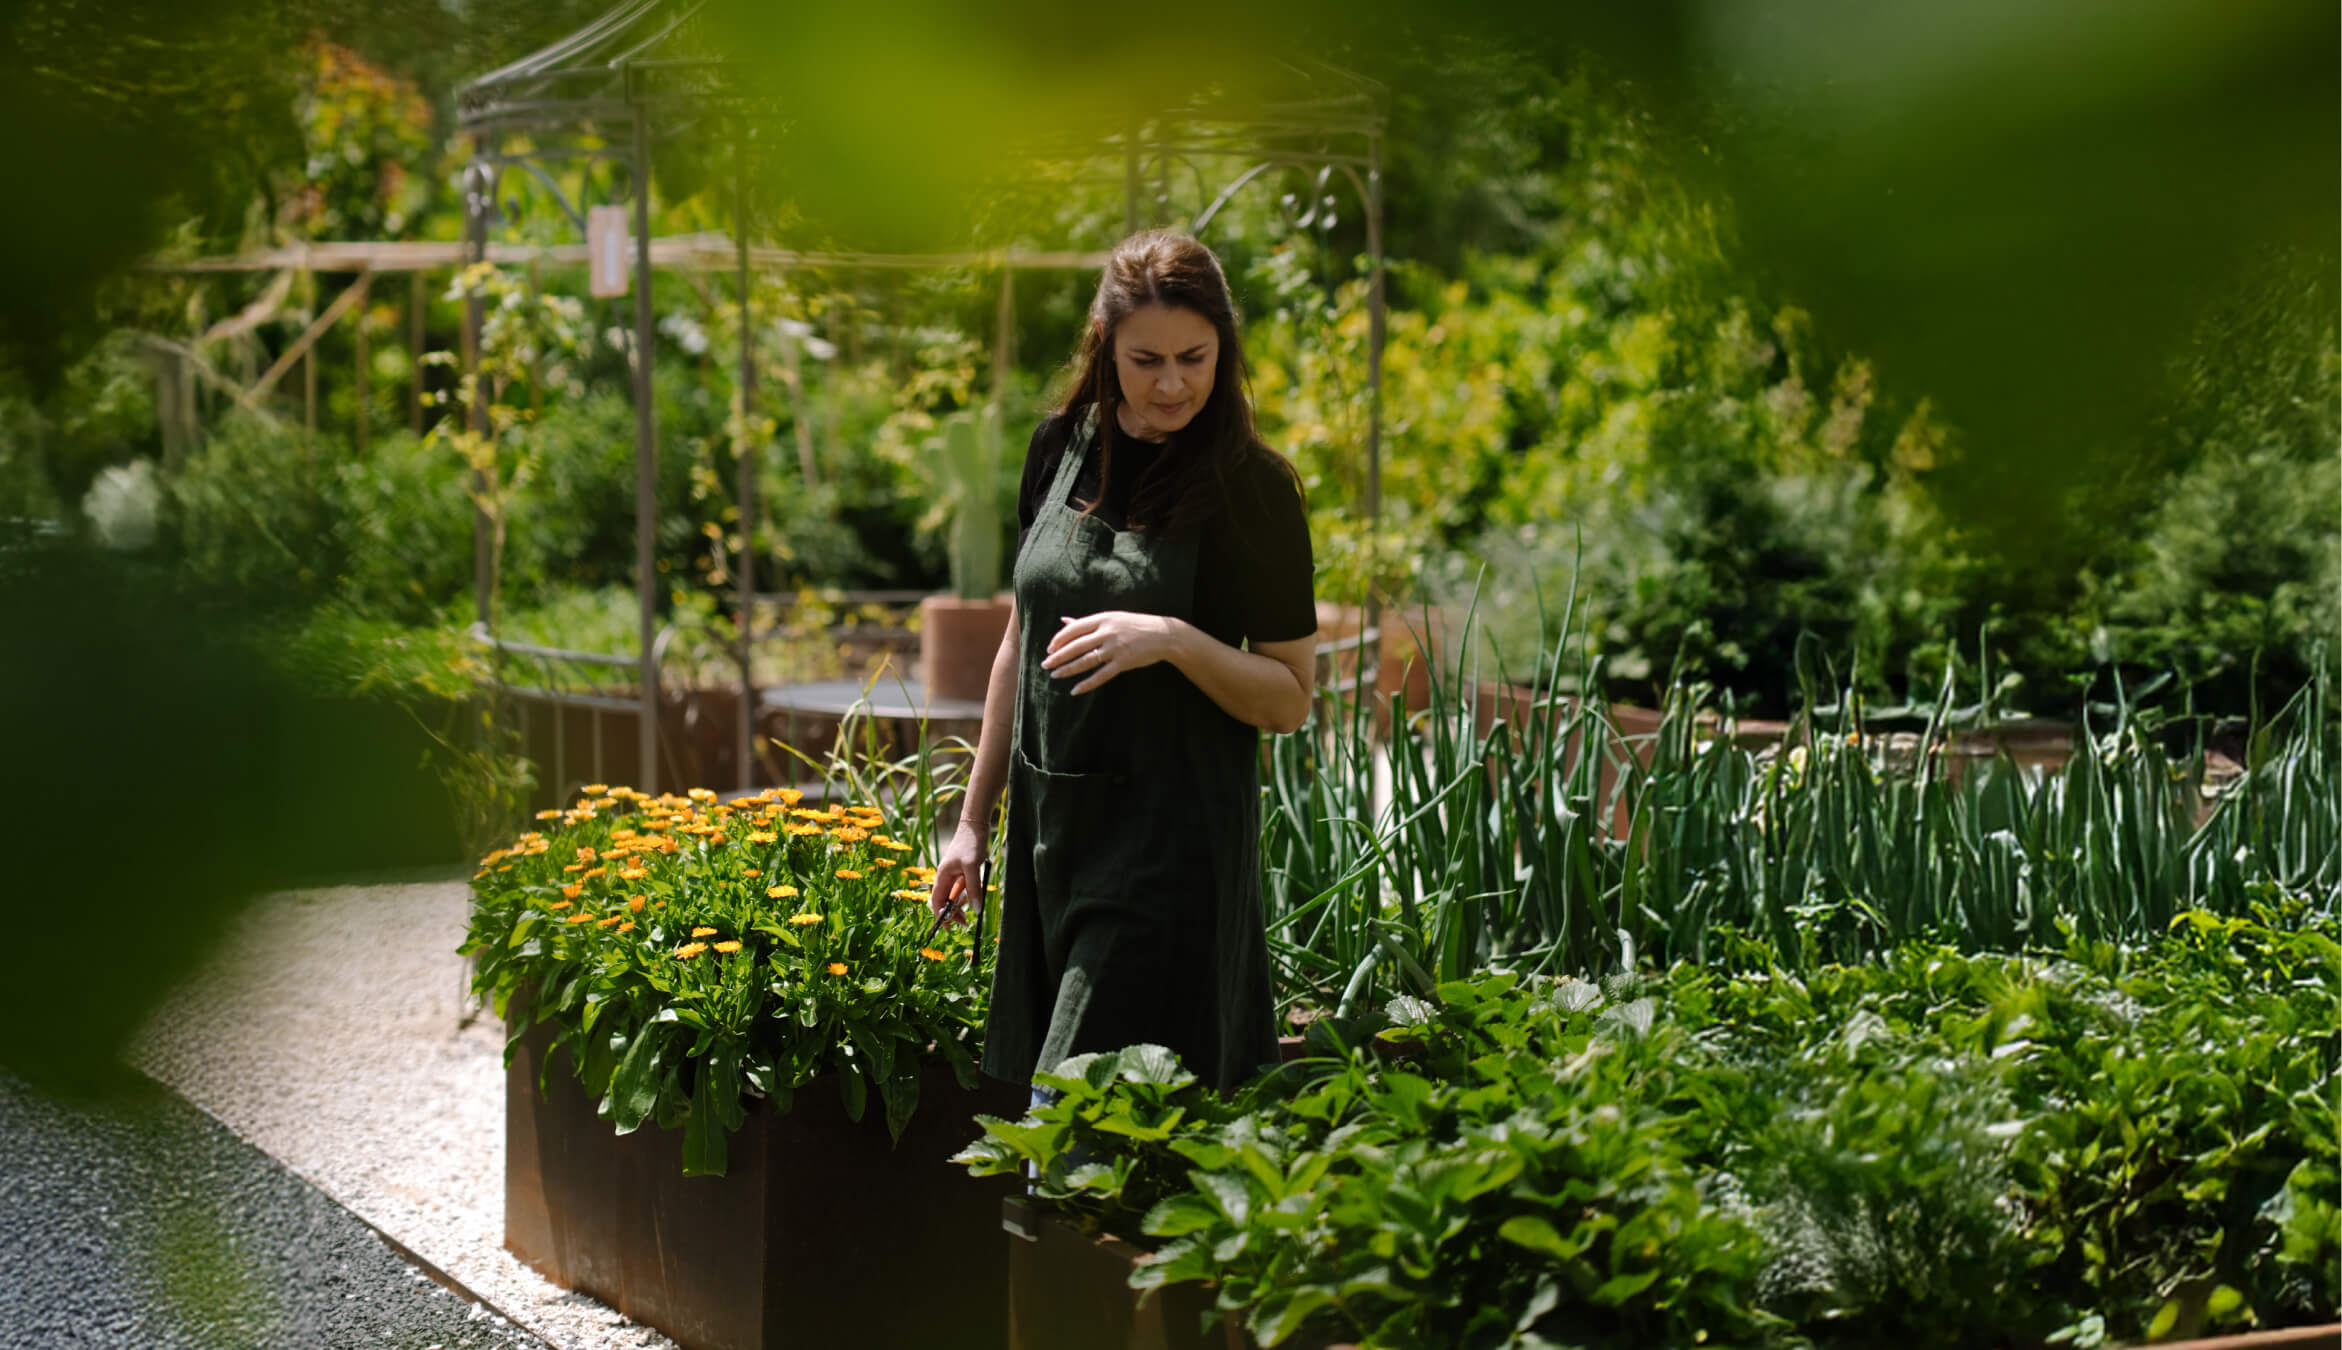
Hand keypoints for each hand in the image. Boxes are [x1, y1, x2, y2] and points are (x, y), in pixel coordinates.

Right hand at [928, 819, 985, 927]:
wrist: (976, 825)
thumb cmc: (970, 843)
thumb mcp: (972, 866)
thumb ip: (973, 888)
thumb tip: (976, 909)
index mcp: (942, 876)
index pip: (937, 900)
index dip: (940, 914)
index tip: (948, 927)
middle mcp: (947, 876)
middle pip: (945, 899)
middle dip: (951, 913)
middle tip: (964, 923)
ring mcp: (956, 873)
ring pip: (955, 895)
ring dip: (960, 906)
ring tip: (969, 916)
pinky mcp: (965, 870)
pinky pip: (963, 888)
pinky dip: (967, 895)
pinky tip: (974, 900)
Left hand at [1041, 611, 1185, 694]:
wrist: (1163, 635)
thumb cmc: (1135, 625)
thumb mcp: (1111, 618)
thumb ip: (1086, 621)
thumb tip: (1063, 620)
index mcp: (1103, 618)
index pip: (1074, 629)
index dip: (1059, 639)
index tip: (1049, 648)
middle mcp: (1107, 632)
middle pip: (1076, 646)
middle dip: (1058, 656)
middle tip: (1045, 665)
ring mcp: (1115, 648)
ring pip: (1086, 660)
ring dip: (1068, 669)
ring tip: (1055, 675)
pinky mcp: (1124, 662)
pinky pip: (1101, 675)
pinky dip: (1087, 683)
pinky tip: (1075, 690)